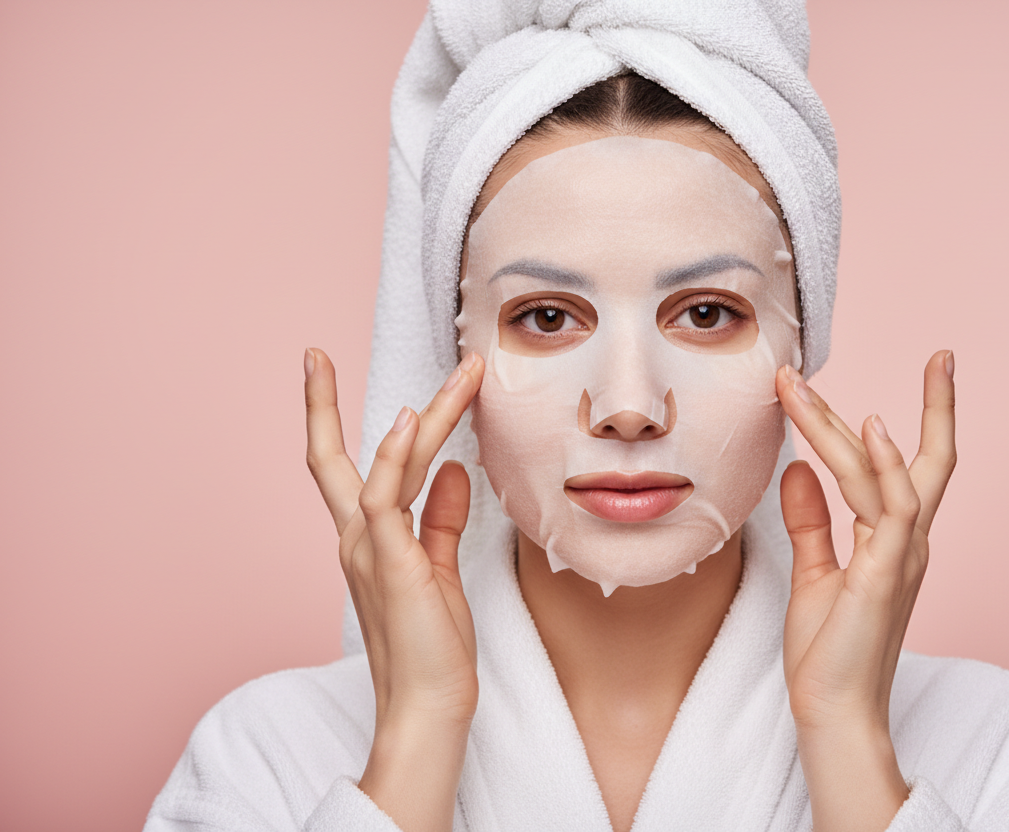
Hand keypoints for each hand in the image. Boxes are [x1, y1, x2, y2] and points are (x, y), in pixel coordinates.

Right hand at [304, 348, 483, 831]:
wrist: (430, 704)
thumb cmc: (432, 643)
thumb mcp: (438, 567)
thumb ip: (441, 517)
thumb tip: (452, 468)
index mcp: (365, 539)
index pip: (345, 470)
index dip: (335, 423)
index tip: (324, 378)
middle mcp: (356, 539)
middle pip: (330, 459)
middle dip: (319, 405)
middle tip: (313, 354)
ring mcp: (369, 550)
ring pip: (383, 466)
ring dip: (427, 416)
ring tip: (462, 375)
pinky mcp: (391, 563)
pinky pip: (385, 500)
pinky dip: (397, 458)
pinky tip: (412, 423)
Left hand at [775, 351, 955, 831]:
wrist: (832, 709)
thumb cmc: (829, 651)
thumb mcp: (815, 572)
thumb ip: (811, 520)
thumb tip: (797, 468)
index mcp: (896, 540)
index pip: (909, 469)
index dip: (913, 422)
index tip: (923, 375)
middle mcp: (909, 541)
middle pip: (929, 460)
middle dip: (940, 405)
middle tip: (943, 352)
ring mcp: (902, 555)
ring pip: (885, 472)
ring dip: (840, 426)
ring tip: (801, 385)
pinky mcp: (885, 572)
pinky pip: (891, 508)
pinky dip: (885, 465)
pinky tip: (870, 427)